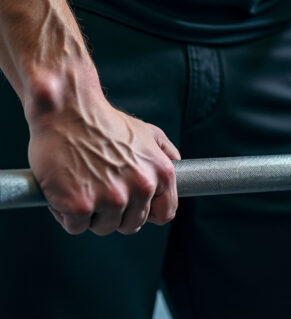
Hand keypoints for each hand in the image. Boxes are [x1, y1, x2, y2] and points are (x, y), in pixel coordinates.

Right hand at [27, 92, 179, 235]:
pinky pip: (76, 226)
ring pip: (104, 228)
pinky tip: (64, 191)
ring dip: (92, 214)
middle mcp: (141, 188)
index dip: (147, 213)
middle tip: (100, 190)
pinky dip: (66, 214)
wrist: (67, 110)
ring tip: (83, 185)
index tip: (133, 208)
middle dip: (116, 213)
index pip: (165, 214)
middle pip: (131, 225)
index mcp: (161, 173)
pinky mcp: (80, 205)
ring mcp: (111, 198)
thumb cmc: (105, 121)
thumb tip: (179, 167)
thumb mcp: (147, 132)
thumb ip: (166, 153)